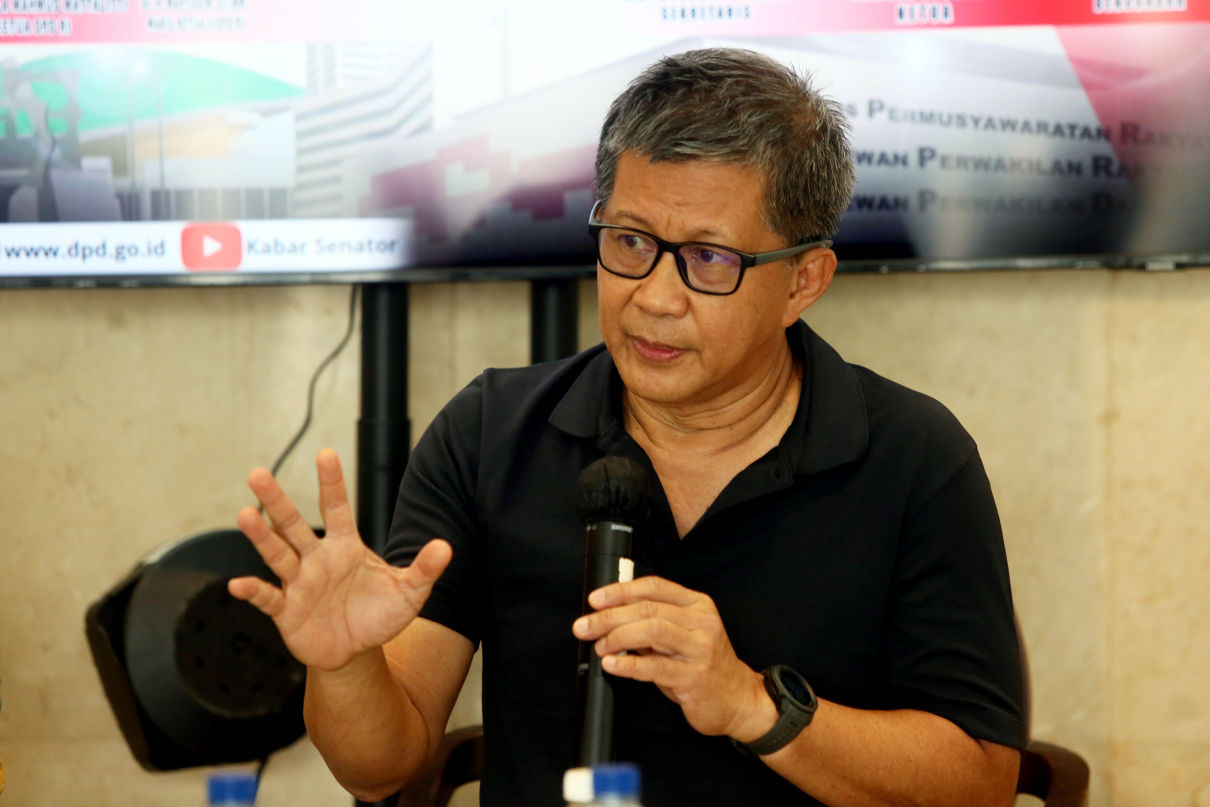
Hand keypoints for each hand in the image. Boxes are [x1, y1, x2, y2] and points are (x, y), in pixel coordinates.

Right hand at [228, 448, 450, 672]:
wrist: (357, 650)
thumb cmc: (380, 614)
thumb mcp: (409, 592)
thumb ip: (425, 569)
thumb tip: (446, 547)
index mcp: (346, 546)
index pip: (337, 508)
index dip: (331, 482)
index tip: (325, 454)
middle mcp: (318, 558)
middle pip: (294, 524)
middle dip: (277, 500)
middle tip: (258, 473)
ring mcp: (299, 582)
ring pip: (277, 553)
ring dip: (261, 536)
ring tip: (245, 514)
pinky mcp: (287, 610)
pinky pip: (268, 597)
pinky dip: (253, 591)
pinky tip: (237, 584)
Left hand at [571, 576, 774, 741]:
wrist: (739, 700)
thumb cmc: (703, 666)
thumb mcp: (682, 637)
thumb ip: (651, 625)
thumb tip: (609, 617)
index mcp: (697, 605)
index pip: (654, 587)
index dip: (621, 590)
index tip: (595, 599)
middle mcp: (701, 622)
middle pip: (648, 608)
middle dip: (609, 616)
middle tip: (584, 626)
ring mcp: (701, 649)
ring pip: (652, 631)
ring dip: (617, 636)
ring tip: (599, 646)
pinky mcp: (695, 677)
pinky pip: (655, 667)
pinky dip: (628, 664)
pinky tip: (612, 664)